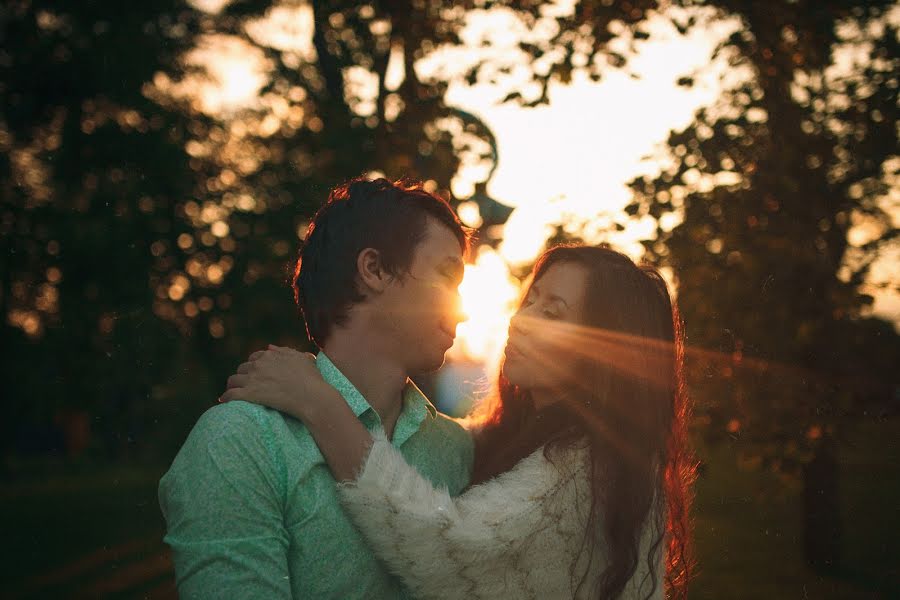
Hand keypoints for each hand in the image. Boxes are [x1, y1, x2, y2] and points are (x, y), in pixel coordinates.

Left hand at [220, 345, 337, 421]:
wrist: (311, 396)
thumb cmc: (311, 378)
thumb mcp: (302, 358)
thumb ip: (284, 350)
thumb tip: (269, 347)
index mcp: (270, 355)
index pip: (254, 357)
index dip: (254, 366)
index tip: (255, 373)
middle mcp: (258, 365)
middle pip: (242, 368)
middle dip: (243, 375)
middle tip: (245, 385)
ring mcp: (253, 379)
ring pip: (233, 380)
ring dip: (233, 386)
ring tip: (233, 393)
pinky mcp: (250, 394)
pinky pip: (231, 395)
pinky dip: (226, 398)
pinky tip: (224, 401)